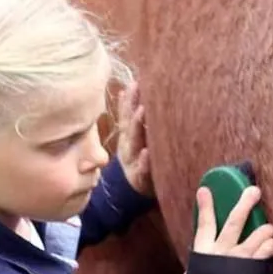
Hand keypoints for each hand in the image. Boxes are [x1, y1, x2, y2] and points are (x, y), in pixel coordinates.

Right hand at [116, 82, 151, 196]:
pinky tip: (146, 153)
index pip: (126, 114)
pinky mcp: (140, 177)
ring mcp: (132, 161)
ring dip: (137, 126)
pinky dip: (143, 161)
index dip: (129, 99)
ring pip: (133, 142)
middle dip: (132, 106)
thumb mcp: (129, 137)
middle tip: (138, 89)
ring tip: (143, 111)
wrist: (129, 191)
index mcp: (127, 136)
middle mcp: (128, 145)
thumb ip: (128, 114)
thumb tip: (127, 89)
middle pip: (129, 124)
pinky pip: (142, 169)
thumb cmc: (135, 158)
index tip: (135, 82)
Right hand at [181, 185, 272, 273]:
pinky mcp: (254, 268)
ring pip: (256, 234)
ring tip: (269, 228)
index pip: (204, 224)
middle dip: (245, 203)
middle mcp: (221, 251)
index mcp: (204, 253)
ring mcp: (239, 258)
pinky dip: (271, 246)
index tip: (205, 190)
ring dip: (265, 229)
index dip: (205, 206)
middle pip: (234, 221)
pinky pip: (265, 251)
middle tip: (254, 190)